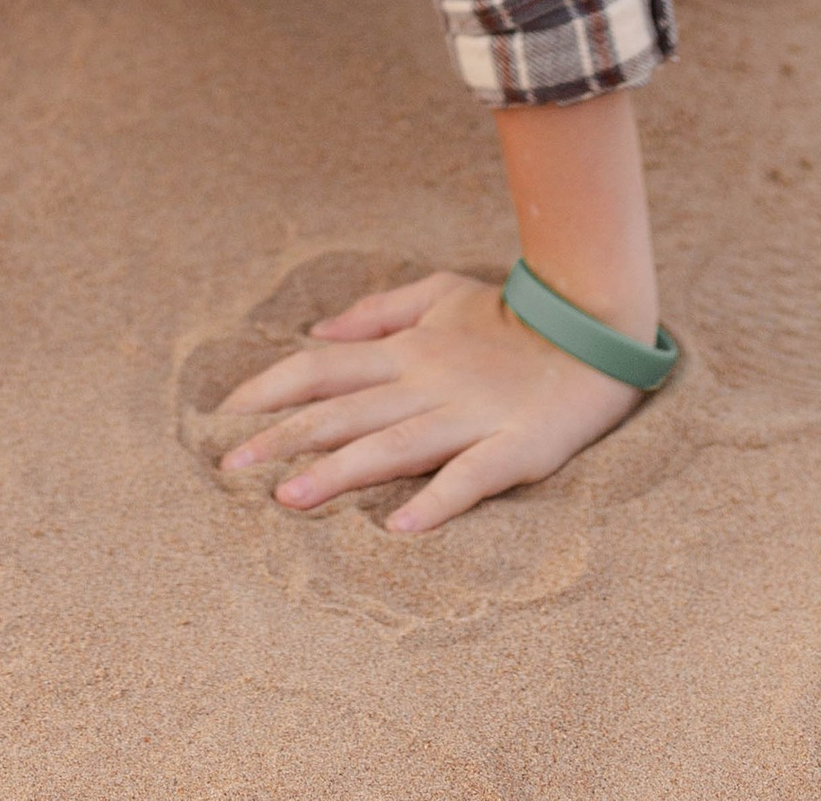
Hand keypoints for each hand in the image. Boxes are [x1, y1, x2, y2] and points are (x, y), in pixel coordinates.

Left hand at [214, 268, 638, 532]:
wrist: (593, 326)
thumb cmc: (509, 316)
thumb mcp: (438, 293)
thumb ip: (377, 312)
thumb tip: (317, 330)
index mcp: (407, 350)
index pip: (323, 368)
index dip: (272, 388)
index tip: (227, 413)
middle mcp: (427, 382)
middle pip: (344, 412)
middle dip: (283, 439)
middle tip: (229, 466)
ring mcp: (470, 417)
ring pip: (392, 447)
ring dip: (337, 474)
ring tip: (288, 499)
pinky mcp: (515, 449)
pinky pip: (470, 478)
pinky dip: (436, 502)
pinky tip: (400, 528)